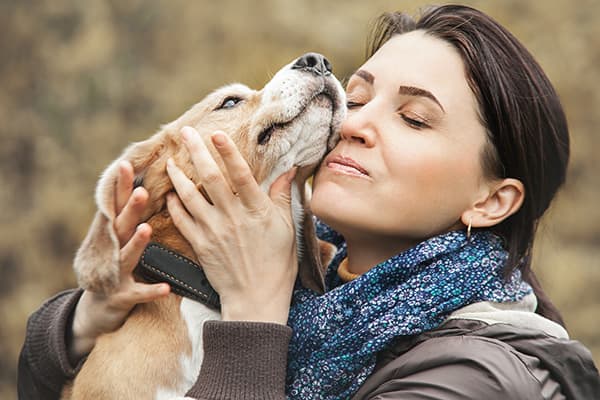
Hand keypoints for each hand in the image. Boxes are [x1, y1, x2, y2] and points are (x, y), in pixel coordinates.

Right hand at [68, 161, 169, 362]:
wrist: (95, 309)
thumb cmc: (113, 266)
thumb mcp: (118, 240)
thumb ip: (129, 217)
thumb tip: (147, 185)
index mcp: (113, 233)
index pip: (118, 205)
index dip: (122, 186)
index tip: (127, 164)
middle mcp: (111, 250)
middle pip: (121, 225)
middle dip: (131, 209)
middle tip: (143, 191)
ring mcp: (114, 273)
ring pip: (126, 256)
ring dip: (136, 243)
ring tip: (147, 229)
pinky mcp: (121, 296)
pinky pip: (139, 293)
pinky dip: (151, 291)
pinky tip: (166, 288)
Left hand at [166, 127, 297, 324]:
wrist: (256, 299)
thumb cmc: (277, 264)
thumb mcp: (287, 228)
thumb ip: (283, 196)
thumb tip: (291, 170)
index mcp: (256, 211)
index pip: (240, 174)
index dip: (227, 152)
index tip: (216, 133)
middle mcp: (232, 217)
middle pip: (210, 178)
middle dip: (196, 152)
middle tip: (185, 132)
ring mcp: (213, 231)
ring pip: (189, 197)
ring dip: (177, 176)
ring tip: (170, 160)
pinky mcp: (200, 245)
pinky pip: (181, 221)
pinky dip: (173, 206)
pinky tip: (169, 194)